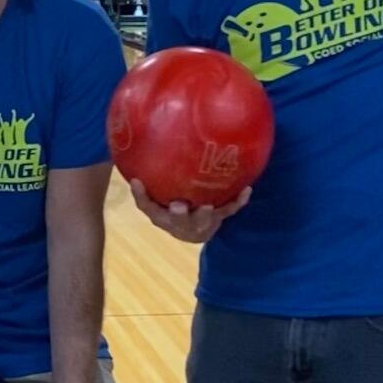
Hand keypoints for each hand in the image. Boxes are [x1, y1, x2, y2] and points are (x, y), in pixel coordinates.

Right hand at [130, 180, 250, 243]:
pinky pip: (228, 211)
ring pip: (202, 221)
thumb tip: (139, 151)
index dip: (141, 196)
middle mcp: (178, 222)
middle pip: (176, 221)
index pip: (147, 207)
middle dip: (177, 215)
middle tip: (178, 206)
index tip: (137, 181)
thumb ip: (150, 183)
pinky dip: (238, 201)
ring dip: (206, 215)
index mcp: (160, 216)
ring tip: (209, 207)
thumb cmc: (171, 208)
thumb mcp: (158, 198)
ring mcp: (199, 223)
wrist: (192, 232)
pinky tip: (246, 189)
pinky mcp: (217, 219)